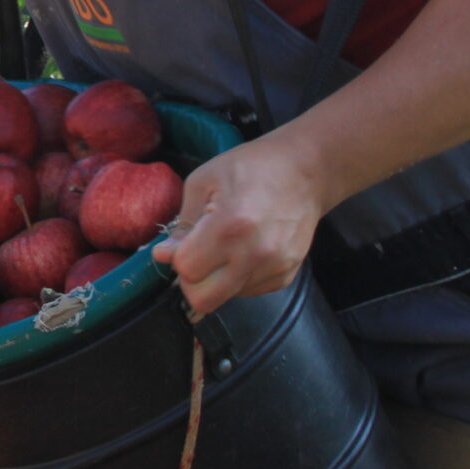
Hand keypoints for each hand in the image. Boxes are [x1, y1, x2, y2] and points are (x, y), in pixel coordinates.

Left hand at [153, 131, 328, 316]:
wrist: (305, 172)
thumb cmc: (250, 168)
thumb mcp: (203, 182)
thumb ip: (182, 224)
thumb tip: (164, 256)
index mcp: (230, 226)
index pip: (187, 270)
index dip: (177, 258)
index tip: (181, 244)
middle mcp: (255, 254)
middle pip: (204, 300)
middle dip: (192, 280)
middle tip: (196, 255)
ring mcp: (275, 268)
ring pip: (226, 297)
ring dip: (217, 279)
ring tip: (226, 246)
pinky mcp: (287, 276)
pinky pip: (249, 292)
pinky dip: (238, 278)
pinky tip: (244, 250)